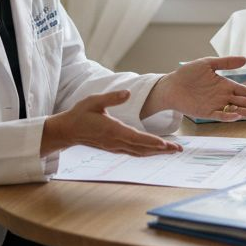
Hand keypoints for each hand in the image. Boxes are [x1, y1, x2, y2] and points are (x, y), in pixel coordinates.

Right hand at [41, 90, 182, 156]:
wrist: (67, 131)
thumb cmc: (80, 114)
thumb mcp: (94, 101)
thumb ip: (112, 97)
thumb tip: (128, 93)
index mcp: (112, 130)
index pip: (135, 138)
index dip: (151, 141)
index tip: (165, 144)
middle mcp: (116, 142)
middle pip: (142, 148)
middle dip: (161, 149)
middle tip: (178, 149)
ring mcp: (115, 147)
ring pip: (140, 152)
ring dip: (156, 152)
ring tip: (172, 151)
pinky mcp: (114, 148)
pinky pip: (134, 152)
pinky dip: (147, 152)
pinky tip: (155, 151)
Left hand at [143, 56, 245, 120]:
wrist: (171, 85)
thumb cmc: (188, 74)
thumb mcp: (208, 63)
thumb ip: (226, 62)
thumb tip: (245, 59)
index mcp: (225, 85)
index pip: (245, 91)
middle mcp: (223, 96)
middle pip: (245, 102)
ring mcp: (215, 105)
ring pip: (236, 110)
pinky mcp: (206, 112)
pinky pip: (220, 115)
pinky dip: (229, 116)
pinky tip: (238, 115)